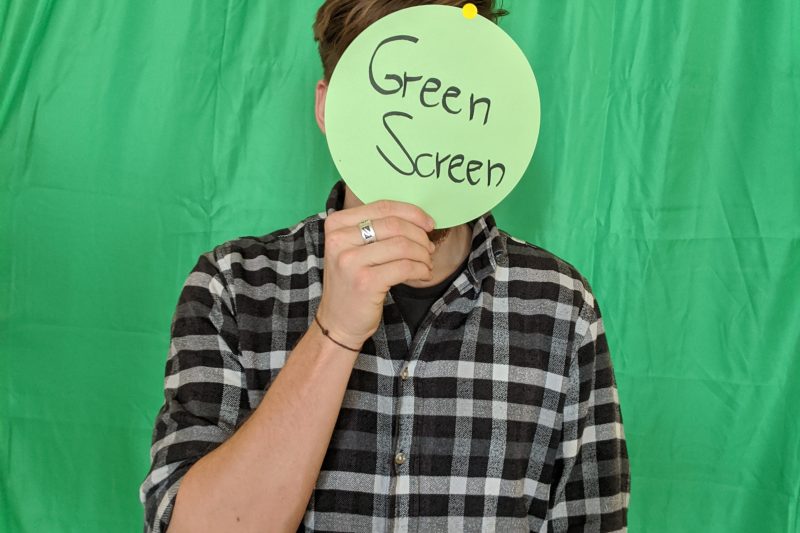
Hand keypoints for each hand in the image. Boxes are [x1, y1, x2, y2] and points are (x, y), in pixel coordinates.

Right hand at [315, 199, 435, 348]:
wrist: (337, 322)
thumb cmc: (352, 282)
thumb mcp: (353, 249)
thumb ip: (375, 229)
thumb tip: (418, 218)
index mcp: (336, 224)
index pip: (382, 207)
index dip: (412, 213)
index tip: (428, 224)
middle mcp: (339, 240)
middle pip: (394, 225)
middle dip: (420, 236)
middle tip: (428, 249)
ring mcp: (350, 261)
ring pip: (403, 245)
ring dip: (423, 254)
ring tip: (426, 264)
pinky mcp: (365, 282)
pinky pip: (405, 267)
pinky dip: (421, 269)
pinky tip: (423, 274)